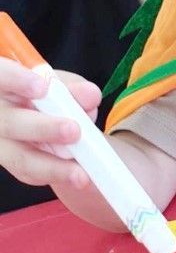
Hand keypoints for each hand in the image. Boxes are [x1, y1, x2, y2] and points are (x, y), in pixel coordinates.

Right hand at [0, 56, 100, 190]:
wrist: (44, 119)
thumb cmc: (48, 95)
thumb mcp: (61, 86)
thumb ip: (74, 89)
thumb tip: (90, 95)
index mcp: (3, 85)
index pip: (0, 77)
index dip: (16, 80)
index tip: (42, 87)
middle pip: (9, 123)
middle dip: (43, 127)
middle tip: (74, 130)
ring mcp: (1, 143)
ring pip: (20, 157)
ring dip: (52, 166)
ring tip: (81, 173)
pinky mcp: (12, 163)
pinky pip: (31, 173)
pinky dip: (55, 174)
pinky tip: (75, 175)